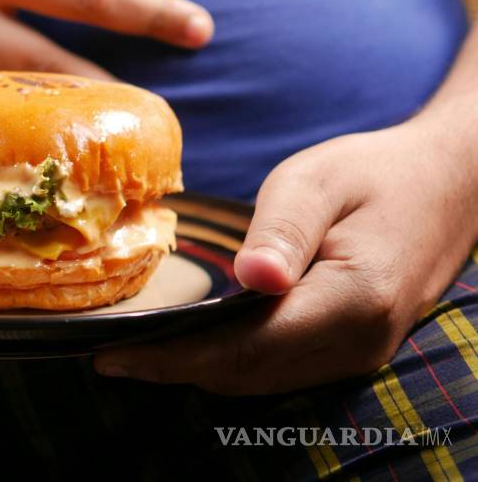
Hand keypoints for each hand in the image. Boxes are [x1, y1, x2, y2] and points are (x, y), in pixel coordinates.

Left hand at [95, 120, 477, 393]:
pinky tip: (194, 345)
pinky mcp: (353, 346)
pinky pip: (281, 369)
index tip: (115, 355)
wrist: (448, 184)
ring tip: (139, 355)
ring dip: (199, 373)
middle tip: (110, 357)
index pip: (245, 349)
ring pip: (263, 380)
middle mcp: (358, 342)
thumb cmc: (376, 173)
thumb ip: (282, 230)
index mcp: (351, 300)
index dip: (175, 358)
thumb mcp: (319, 182)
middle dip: (174, 371)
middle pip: (248, 375)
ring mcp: (360, 352)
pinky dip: (230, 364)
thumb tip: (251, 280)